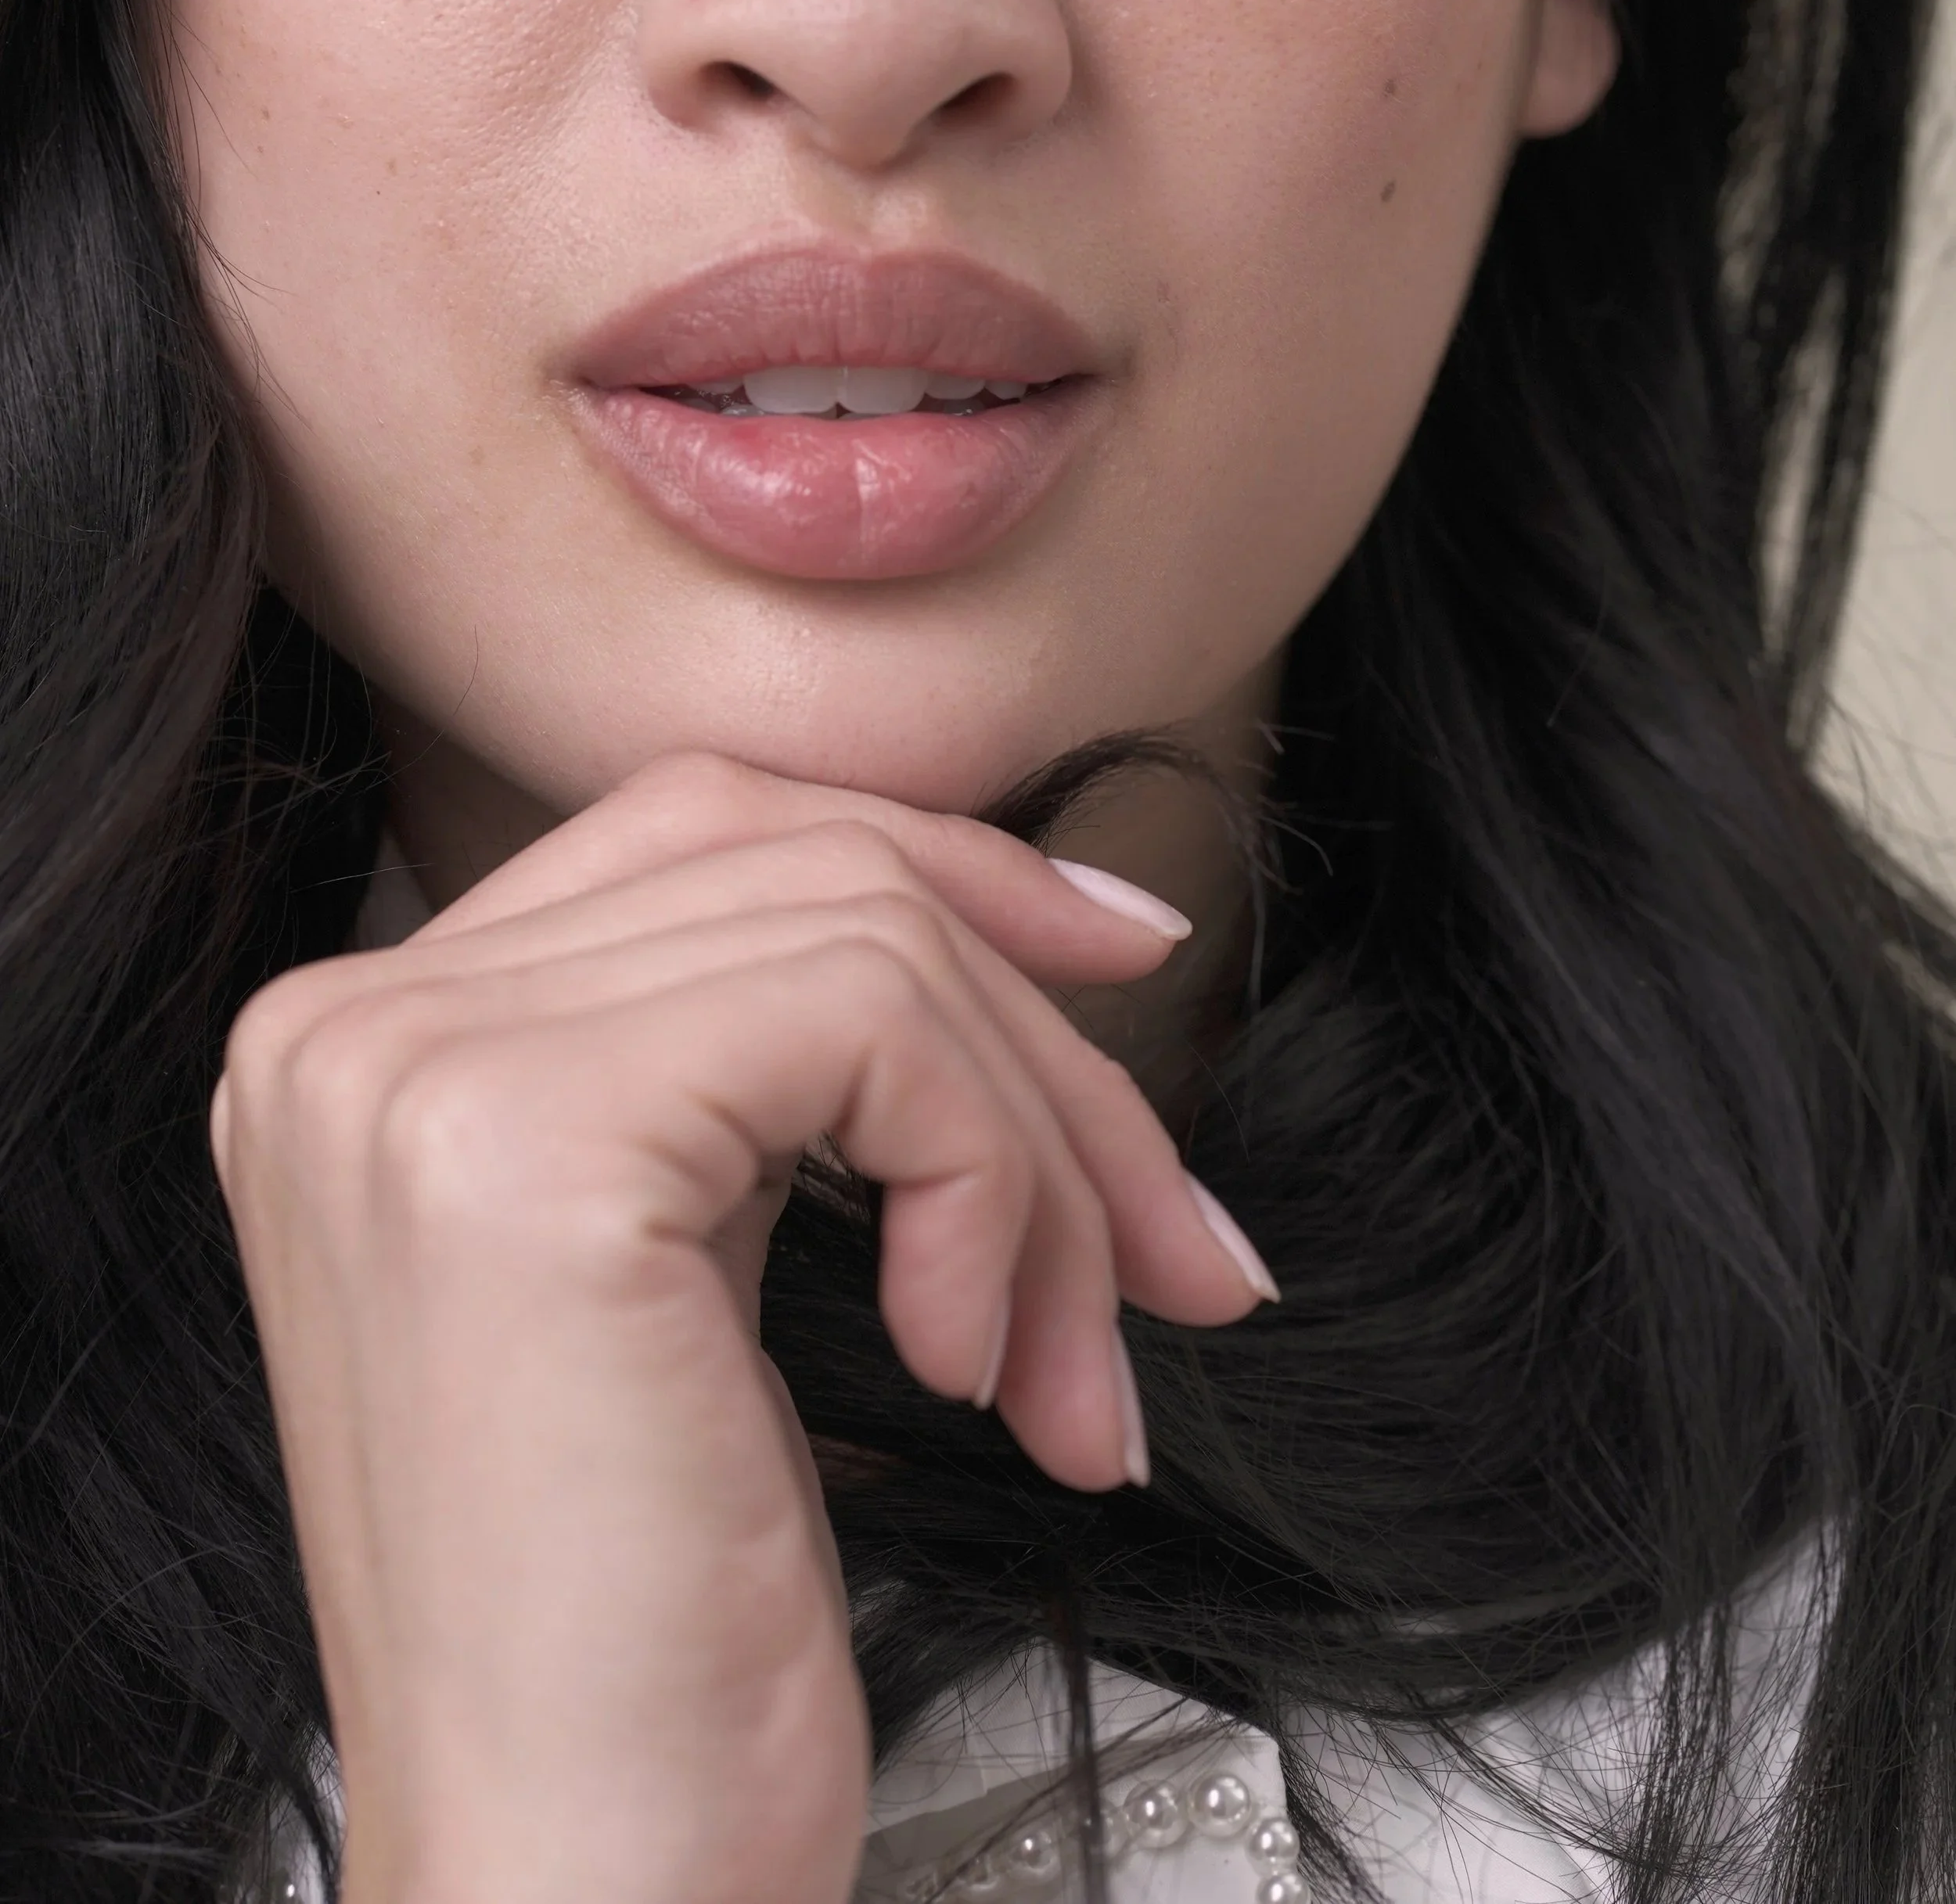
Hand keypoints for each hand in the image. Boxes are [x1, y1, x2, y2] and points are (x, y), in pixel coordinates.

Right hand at [211, 752, 1271, 1903]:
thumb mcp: (689, 1282)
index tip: (1119, 956)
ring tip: (1072, 1371)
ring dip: (1044, 1163)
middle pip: (809, 870)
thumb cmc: (643, 1644)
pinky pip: (878, 1022)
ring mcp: (419, 1072)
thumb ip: (765, 1071)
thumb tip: (1036, 913)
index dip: (941, 868)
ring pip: (874, 939)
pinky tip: (969, 1367)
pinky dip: (993, 1185)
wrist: (571, 1898)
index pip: (706, 830)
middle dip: (1043, 1048)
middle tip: (1178, 1251)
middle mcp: (352, 1029)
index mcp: (367, 1047)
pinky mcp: (533, 1142)